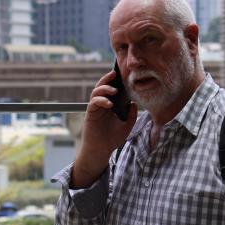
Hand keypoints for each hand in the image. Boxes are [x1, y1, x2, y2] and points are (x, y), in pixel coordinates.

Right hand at [71, 71, 137, 188]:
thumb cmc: (112, 139)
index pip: (112, 90)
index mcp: (110, 106)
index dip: (116, 81)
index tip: (122, 75)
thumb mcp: (127, 126)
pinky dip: (101, 100)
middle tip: (115, 73)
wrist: (101, 150)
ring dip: (104, 88)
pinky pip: (94, 102)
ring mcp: (95, 108)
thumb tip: (134, 103)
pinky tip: (109, 104)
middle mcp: (102, 105)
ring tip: (114, 90)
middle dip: (107, 79)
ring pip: (96, 92)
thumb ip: (131, 115)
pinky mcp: (90, 113)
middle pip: (102, 87)